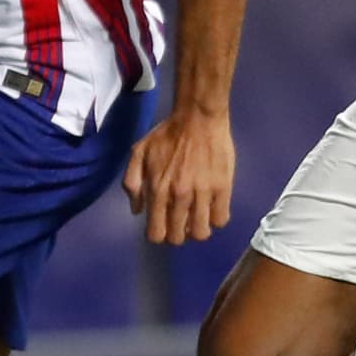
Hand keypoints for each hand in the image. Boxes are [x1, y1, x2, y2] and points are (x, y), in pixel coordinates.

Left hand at [124, 108, 234, 244]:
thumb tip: (137, 211)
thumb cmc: (167, 135)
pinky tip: (211, 208)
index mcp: (158, 190)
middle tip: (179, 221)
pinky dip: (215, 219)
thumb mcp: (138, 153)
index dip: (158, 234)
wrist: (198, 118)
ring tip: (196, 217)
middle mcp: (180, 196)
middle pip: (178, 237)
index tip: (161, 226)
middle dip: (177, 233)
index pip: (156, 233)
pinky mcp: (223, 188)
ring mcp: (203, 194)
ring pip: (201, 232)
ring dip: (197, 229)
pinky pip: (221, 219)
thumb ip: (132, 183)